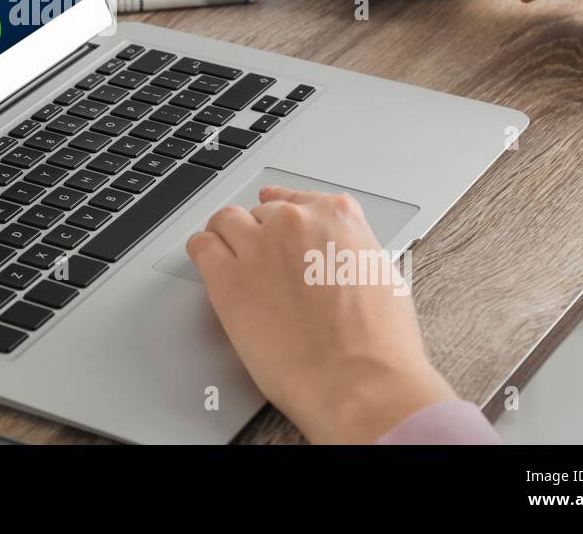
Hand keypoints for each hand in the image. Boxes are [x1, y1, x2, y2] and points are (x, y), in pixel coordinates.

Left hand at [188, 186, 454, 443]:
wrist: (360, 383)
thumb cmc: (378, 345)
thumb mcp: (382, 276)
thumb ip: (348, 252)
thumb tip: (333, 256)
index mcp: (337, 217)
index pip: (296, 199)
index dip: (282, 216)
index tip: (274, 224)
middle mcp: (294, 222)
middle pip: (261, 213)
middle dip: (261, 235)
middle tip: (262, 262)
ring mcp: (258, 247)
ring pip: (226, 221)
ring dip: (228, 238)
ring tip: (230, 260)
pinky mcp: (227, 279)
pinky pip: (200, 247)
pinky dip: (203, 253)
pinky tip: (209, 265)